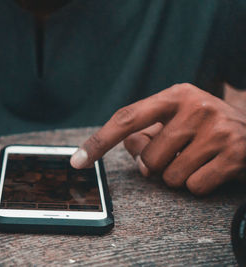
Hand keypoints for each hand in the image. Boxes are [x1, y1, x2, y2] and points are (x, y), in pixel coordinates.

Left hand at [70, 83, 245, 194]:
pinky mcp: (236, 153)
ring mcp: (218, 129)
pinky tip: (212, 168)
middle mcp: (196, 107)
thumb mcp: (177, 118)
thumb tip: (126, 145)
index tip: (77, 161)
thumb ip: (146, 130)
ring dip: (177, 176)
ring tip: (197, 159)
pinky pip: (194, 187)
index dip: (99, 142)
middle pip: (148, 159)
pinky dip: (198, 185)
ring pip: (169, 177)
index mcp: (175, 95)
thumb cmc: (207, 126)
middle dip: (157, 166)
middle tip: (178, 154)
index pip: (126, 119)